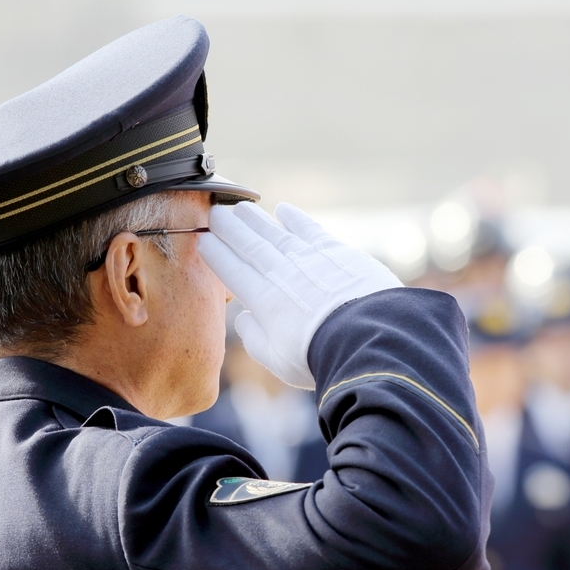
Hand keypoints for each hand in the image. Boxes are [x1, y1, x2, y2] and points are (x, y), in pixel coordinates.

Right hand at [198, 202, 401, 388]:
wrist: (366, 339)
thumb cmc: (319, 358)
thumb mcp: (277, 360)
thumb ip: (254, 339)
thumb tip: (243, 318)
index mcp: (263, 300)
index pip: (231, 270)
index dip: (215, 254)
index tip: (203, 241)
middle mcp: (281, 273)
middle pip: (249, 245)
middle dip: (229, 229)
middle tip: (213, 214)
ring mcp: (307, 259)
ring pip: (274, 233)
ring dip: (256, 220)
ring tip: (240, 208)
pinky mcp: (335, 251)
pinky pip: (309, 228)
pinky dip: (294, 218)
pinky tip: (283, 209)